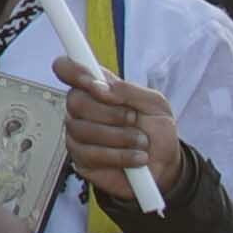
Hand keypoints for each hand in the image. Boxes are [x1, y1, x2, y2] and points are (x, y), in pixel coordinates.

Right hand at [57, 71, 187, 202]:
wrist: (166, 164)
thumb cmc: (157, 130)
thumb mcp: (154, 103)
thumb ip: (127, 90)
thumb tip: (100, 87)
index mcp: (97, 88)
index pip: (66, 68)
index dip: (72, 71)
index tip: (94, 84)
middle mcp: (82, 109)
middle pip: (74, 101)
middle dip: (109, 112)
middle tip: (133, 119)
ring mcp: (78, 135)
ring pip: (81, 129)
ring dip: (119, 136)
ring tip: (141, 142)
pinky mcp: (81, 160)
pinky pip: (90, 155)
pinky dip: (119, 156)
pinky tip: (136, 158)